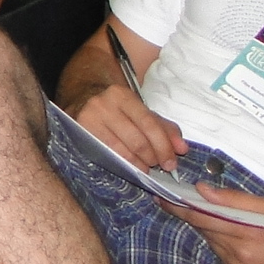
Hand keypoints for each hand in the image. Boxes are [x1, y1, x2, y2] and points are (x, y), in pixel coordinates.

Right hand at [72, 81, 186, 170]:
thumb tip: (182, 148)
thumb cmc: (117, 108)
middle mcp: (104, 104)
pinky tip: (132, 167)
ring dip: (139, 164)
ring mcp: (90, 119)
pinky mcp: (81, 133)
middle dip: (153, 158)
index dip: (163, 146)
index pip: (149, 124)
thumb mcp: (140, 111)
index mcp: (123, 95)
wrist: (81, 99)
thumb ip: (164, 128)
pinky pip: (108, 155)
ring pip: (122, 151)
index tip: (171, 163)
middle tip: (159, 166)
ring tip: (146, 167)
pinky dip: (124, 165)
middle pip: (136, 140)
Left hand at [166, 189, 263, 263]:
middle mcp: (241, 255)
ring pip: (213, 243)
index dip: (180, 205)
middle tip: (178, 200)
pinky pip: (223, 258)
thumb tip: (205, 190)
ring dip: (211, 230)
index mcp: (250, 233)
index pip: (202, 216)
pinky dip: (224, 245)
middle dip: (193, 215)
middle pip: (205, 229)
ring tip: (219, 219)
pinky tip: (236, 239)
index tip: (163, 196)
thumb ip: (238, 199)